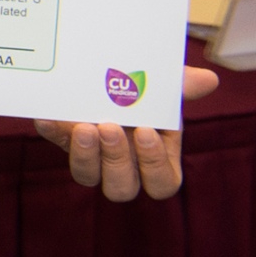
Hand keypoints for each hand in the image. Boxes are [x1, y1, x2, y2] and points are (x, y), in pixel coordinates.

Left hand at [35, 64, 218, 202]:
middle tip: (111, 128)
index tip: (146, 132)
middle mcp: (124, 164)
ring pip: (87, 176)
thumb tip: (208, 79)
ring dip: (85, 155)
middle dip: (117, 161)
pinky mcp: (63, 137)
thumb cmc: (146, 85)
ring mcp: (92, 154)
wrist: (108, 68)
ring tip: (85, 126)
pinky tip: (47, 118)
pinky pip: (54, 141)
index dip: (154, 166)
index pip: (162, 183)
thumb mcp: (164, 83)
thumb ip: (181, 86)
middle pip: (121, 188)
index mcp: (157, 157)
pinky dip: (50, 130)